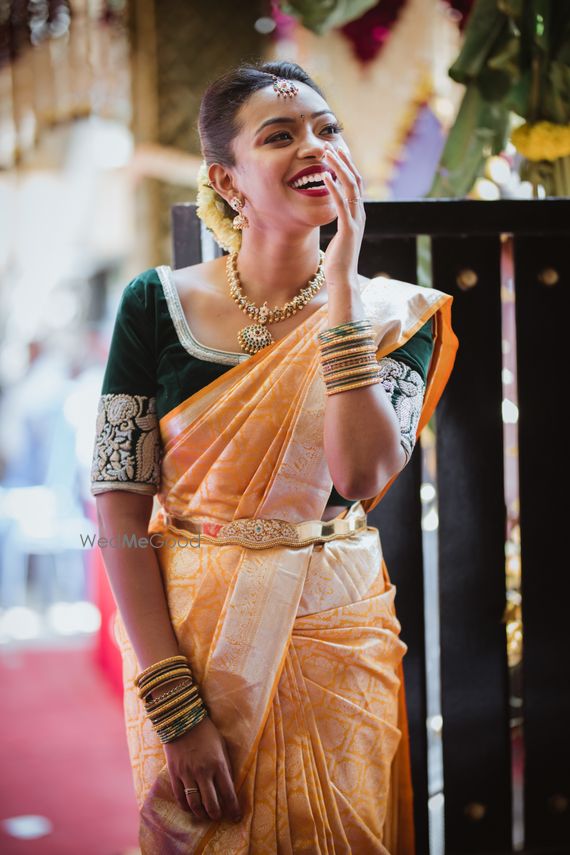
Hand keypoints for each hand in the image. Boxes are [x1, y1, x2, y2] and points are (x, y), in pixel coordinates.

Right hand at [163, 715, 241, 823]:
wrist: (182, 720)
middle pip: (212, 804)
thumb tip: (229, 786)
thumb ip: (225, 766)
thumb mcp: (222, 746)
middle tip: (219, 817)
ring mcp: (188, 774)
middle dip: (217, 815)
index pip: (229, 794)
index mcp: (219, 764)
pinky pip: (180, 797)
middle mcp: (204, 772)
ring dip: (201, 814)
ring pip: (195, 804)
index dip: (234, 809)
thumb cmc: (206, 732)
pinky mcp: (175, 773)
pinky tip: (190, 808)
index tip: (237, 817)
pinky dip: (185, 806)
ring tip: (205, 815)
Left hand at [321, 146, 364, 288]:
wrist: (343, 279)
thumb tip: (333, 211)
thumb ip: (339, 221)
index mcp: (358, 214)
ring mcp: (356, 221)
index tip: (335, 152)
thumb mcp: (339, 235)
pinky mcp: (348, 230)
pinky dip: (333, 189)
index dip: (346, 166)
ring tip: (327, 154)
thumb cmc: (339, 260)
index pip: (355, 184)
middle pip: (355, 180)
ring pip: (350, 188)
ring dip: (338, 169)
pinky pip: (341, 204)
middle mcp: (360, 214)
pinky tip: (324, 177)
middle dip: (343, 161)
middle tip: (330, 145)